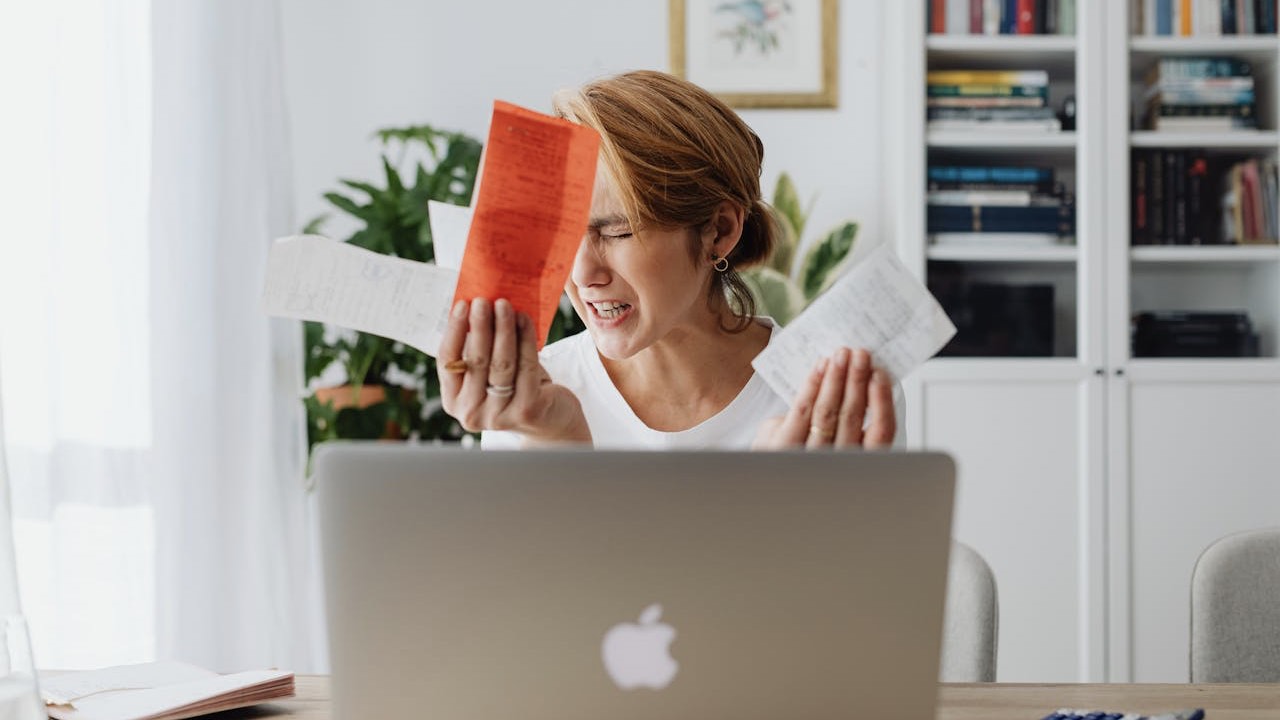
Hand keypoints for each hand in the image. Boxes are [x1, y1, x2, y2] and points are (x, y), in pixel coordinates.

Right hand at [437, 298, 590, 443]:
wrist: (550, 420)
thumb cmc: (515, 387)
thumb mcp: (489, 372)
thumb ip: (477, 348)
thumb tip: (474, 305)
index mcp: (453, 401)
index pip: (447, 361)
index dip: (454, 331)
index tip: (462, 304)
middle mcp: (471, 413)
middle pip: (475, 361)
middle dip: (480, 326)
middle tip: (484, 300)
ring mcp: (498, 415)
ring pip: (501, 363)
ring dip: (503, 329)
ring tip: (505, 305)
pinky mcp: (526, 410)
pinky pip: (526, 366)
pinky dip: (526, 339)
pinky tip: (525, 320)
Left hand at [753, 347, 894, 449]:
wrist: (770, 474)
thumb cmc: (804, 451)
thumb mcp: (832, 439)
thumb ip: (847, 417)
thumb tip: (853, 378)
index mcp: (858, 460)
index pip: (881, 433)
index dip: (883, 402)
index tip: (880, 374)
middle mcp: (838, 462)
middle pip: (852, 417)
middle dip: (858, 380)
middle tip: (861, 354)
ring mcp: (810, 456)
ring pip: (829, 412)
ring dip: (837, 378)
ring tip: (841, 355)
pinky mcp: (785, 446)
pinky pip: (804, 410)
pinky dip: (814, 384)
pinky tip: (821, 367)